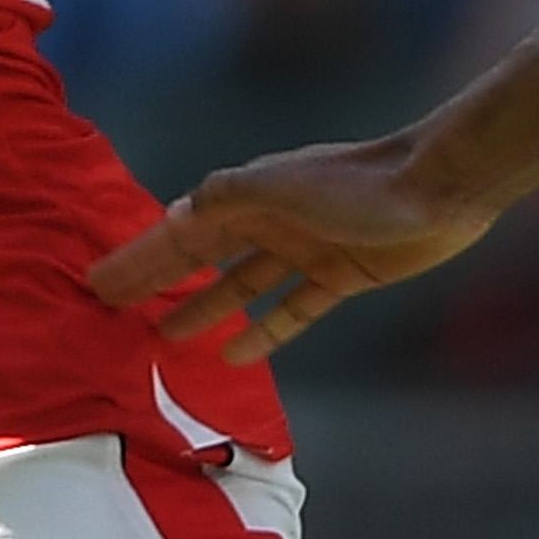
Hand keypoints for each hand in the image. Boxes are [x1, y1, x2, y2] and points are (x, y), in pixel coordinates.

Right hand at [84, 136, 498, 365]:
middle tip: (114, 310)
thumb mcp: (278, 186)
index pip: (178, 232)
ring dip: (203, 308)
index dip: (139, 257)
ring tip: (163, 336)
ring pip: (240, 286)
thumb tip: (171, 218)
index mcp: (247, 195)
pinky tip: (234, 354)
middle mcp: (271, 221)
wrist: (440, 189)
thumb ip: (224, 198)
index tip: (98, 282)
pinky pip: (290, 310)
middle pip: (201, 258)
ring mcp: (305, 249)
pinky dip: (263, 331)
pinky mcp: (340, 276)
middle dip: (158, 281)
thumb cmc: (359, 183)